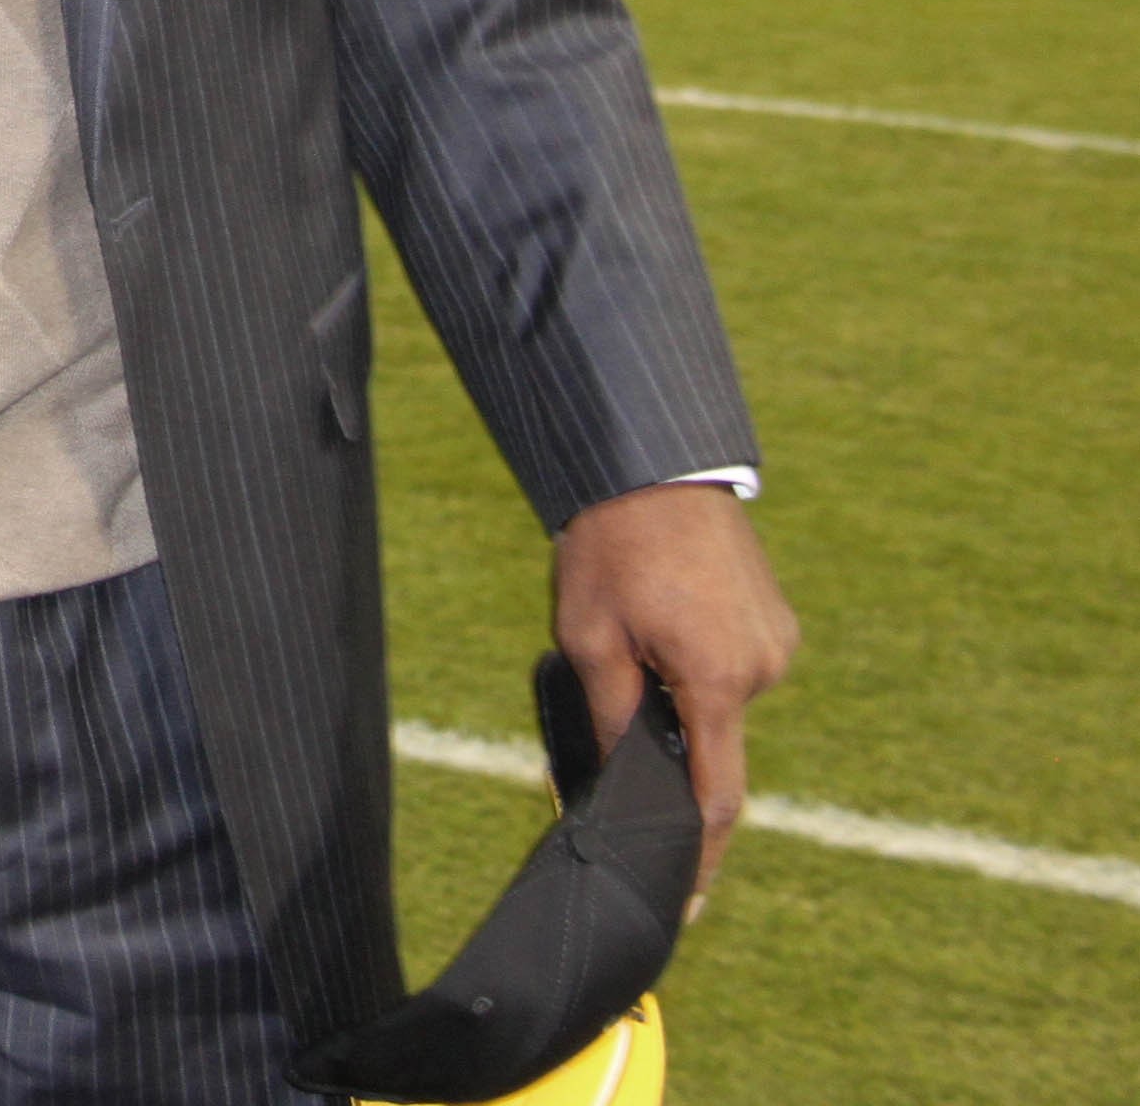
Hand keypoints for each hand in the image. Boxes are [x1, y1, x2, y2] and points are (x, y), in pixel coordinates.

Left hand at [551, 481, 799, 899]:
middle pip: (711, 739)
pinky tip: (660, 617)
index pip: (716, 797)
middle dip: (667, 736)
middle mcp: (764, 668)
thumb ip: (612, 719)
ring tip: (631, 628)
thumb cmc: (612, 543)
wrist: (651, 461)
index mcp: (719, 680)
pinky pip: (732, 663)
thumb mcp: (589, 635)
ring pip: (719, 699)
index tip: (685, 903)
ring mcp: (776, 642)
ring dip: (678, 688)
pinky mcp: (774, 619)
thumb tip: (618, 784)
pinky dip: (696, 663)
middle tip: (619, 681)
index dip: (698, 856)